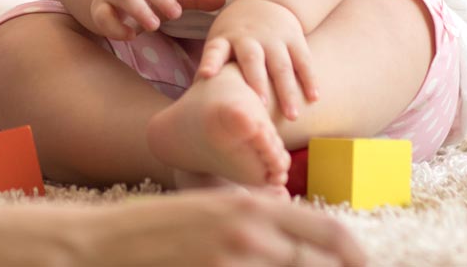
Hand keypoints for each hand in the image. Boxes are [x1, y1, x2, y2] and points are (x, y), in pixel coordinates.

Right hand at [65, 192, 365, 266]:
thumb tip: (292, 229)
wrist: (102, 243)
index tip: (363, 266)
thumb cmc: (156, 230)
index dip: (355, 255)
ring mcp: (234, 258)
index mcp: (252, 205)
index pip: (328, 231)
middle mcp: (250, 229)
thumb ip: (254, 218)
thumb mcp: (211, 209)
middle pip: (321, 261)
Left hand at [197, 0, 319, 120]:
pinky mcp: (294, 38)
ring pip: (281, 65)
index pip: (215, 50)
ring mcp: (273, 38)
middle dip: (256, 83)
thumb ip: (211, 67)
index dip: (210, 61)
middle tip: (259, 107)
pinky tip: (314, 98)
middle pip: (252, 60)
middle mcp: (249, 38)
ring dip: (287, 90)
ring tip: (292, 116)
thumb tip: (193, 101)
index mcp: (225, 39)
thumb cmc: (236, 33)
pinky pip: (303, 60)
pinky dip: (309, 79)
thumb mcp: (220, 40)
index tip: (206, 75)